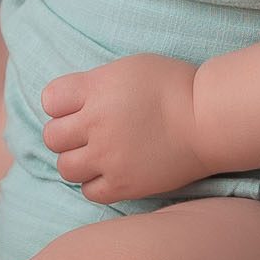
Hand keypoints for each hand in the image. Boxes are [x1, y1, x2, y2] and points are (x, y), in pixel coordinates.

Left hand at [40, 53, 209, 204]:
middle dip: (66, 134)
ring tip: (97, 155)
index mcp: (97, 89)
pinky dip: (95, 183)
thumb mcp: (130, 67)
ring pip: (65, 167)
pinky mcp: (124, 184)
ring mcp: (109, 156)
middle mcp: (97, 123)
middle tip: (88, 133)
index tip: (78, 106)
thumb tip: (73, 102)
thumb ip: (97, 83)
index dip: (61, 104)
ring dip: (77, 161)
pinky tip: (111, 172)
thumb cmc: (175, 86)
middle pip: (53, 136)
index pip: (50, 100)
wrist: (209, 120)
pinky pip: (89, 191)